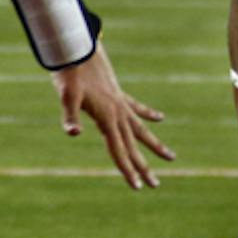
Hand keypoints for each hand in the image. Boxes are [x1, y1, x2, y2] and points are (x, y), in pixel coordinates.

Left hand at [50, 41, 173, 189]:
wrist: (78, 50)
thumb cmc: (70, 75)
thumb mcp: (66, 97)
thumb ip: (70, 116)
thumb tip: (72, 133)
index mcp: (107, 119)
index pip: (119, 151)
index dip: (128, 170)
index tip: (138, 187)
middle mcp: (118, 114)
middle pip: (132, 146)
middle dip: (143, 167)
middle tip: (155, 185)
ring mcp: (121, 104)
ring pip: (141, 130)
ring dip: (154, 145)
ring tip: (171, 157)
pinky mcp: (118, 94)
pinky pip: (137, 108)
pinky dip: (148, 114)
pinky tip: (161, 118)